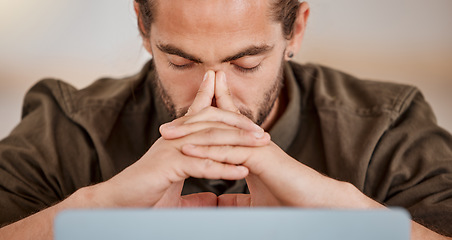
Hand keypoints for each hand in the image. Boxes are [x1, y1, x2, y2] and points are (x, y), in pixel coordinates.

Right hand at [94, 71, 268, 207]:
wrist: (117, 201)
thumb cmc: (145, 193)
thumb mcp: (175, 188)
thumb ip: (195, 193)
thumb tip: (212, 201)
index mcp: (178, 139)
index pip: (203, 116)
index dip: (223, 109)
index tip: (248, 116)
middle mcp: (176, 138)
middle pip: (213, 122)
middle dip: (240, 124)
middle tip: (263, 131)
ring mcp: (173, 149)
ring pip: (211, 139)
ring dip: (238, 142)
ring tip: (261, 145)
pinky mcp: (169, 165)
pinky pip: (201, 164)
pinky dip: (223, 167)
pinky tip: (241, 170)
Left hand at [164, 71, 377, 207]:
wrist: (313, 202)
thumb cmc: (287, 200)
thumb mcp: (254, 200)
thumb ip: (236, 197)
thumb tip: (221, 202)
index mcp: (248, 149)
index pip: (221, 130)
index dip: (201, 124)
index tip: (179, 125)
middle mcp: (250, 142)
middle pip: (215, 125)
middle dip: (190, 122)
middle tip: (165, 126)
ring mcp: (254, 146)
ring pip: (218, 133)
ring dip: (191, 133)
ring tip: (167, 135)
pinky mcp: (259, 155)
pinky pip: (228, 149)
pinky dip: (207, 149)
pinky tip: (187, 150)